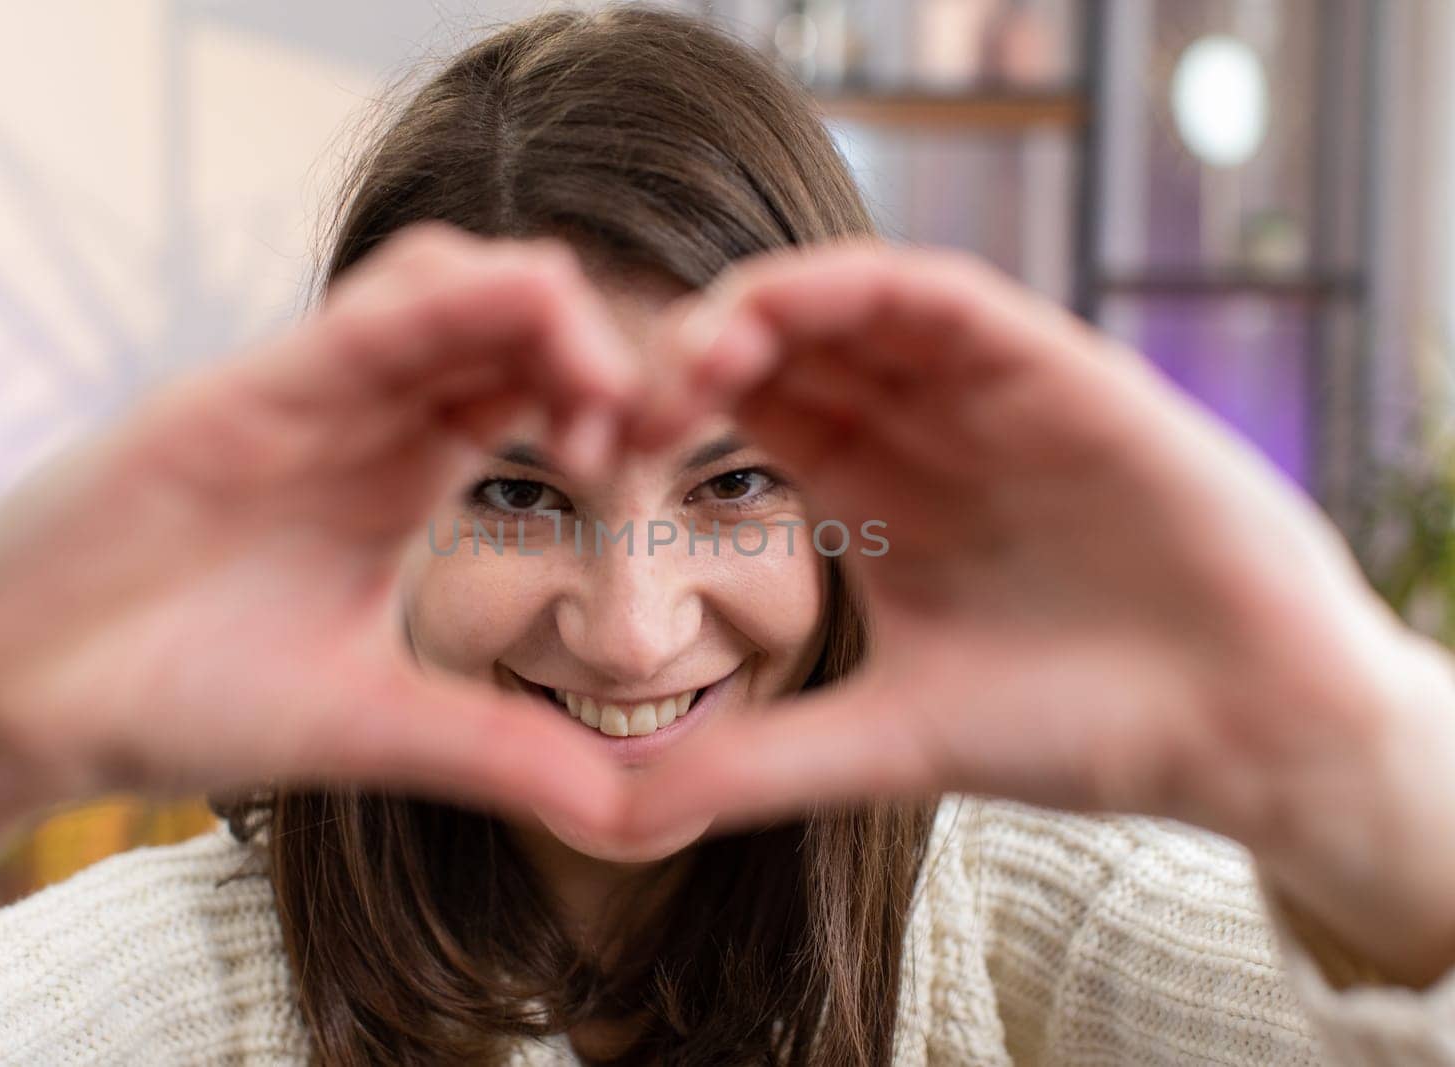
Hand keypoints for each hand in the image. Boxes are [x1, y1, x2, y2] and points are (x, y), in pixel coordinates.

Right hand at [0, 222, 639, 849]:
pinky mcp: (240, 395)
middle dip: (601, 344)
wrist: (21, 708)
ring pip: (446, 283)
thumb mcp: (375, 727)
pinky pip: (361, 320)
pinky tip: (524, 314)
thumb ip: (503, 755)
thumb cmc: (182, 698)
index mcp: (405, 471)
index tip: (660, 455)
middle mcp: (365, 417)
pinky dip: (450, 303)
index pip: (533, 383)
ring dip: (544, 312)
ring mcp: (305, 396)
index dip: (614, 395)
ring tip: (597, 400)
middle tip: (651, 421)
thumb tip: (643, 818)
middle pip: (508, 316)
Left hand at [626, 241, 1454, 982]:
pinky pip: (939, 295)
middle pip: (777, 346)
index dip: (658, 415)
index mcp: (869, 494)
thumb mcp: (886, 740)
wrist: (1239, 726)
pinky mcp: (1054, 365)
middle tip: (607, 397)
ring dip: (753, 311)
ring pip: (845, 301)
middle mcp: (915, 427)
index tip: (586, 449)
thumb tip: (610, 816)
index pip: (746, 414)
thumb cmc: (1076, 725)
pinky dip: (854, 289)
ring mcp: (981, 391)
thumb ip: (756, 763)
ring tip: (684, 363)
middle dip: (685, 355)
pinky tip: (778, 316)